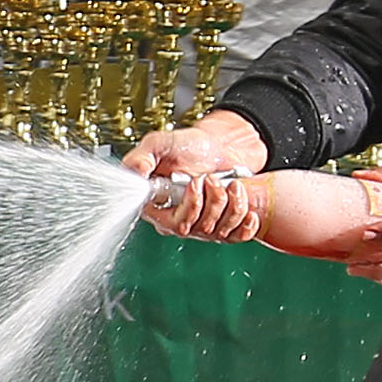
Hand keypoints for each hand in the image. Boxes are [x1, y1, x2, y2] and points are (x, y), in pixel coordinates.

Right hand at [123, 110, 268, 236]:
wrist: (218, 146)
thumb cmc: (188, 146)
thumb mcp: (160, 143)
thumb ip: (142, 156)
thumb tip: (135, 172)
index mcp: (156, 205)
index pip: (164, 222)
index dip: (185, 205)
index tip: (194, 184)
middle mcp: (177, 220)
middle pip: (191, 227)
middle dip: (207, 200)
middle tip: (209, 177)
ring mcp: (200, 227)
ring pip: (215, 231)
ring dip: (230, 203)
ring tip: (230, 183)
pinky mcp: (223, 228)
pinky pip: (236, 237)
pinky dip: (245, 223)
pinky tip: (247, 208)